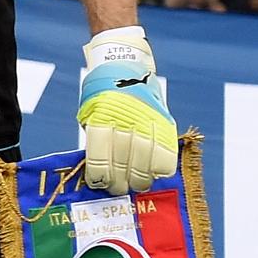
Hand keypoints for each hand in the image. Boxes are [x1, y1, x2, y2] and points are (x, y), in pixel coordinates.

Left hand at [76, 26, 176, 192]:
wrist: (125, 67)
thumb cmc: (102, 95)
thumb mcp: (90, 114)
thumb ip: (95, 139)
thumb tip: (99, 171)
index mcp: (101, 117)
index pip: (100, 154)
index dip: (100, 174)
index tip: (100, 184)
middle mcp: (125, 119)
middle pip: (124, 159)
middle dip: (121, 180)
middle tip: (118, 190)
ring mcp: (147, 119)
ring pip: (146, 157)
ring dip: (142, 177)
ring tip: (137, 185)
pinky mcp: (164, 120)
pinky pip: (167, 149)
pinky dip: (163, 165)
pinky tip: (157, 173)